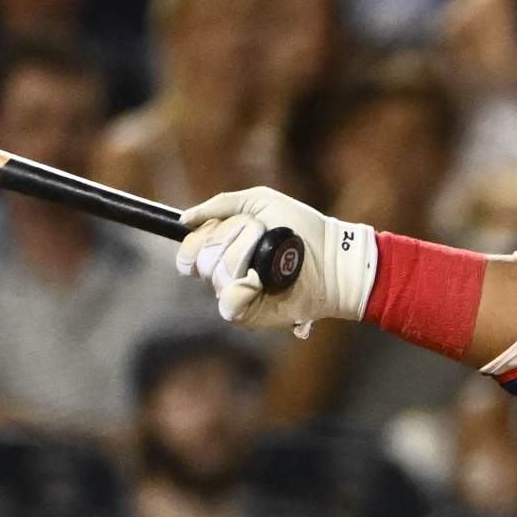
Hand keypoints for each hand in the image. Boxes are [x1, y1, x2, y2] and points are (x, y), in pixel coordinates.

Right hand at [174, 186, 377, 332]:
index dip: (196, 241)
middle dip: (233, 237)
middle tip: (261, 234)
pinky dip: (243, 287)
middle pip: (204, 258)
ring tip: (273, 253)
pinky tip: (261, 280)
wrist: (331, 254)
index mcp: (222, 249)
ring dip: (247, 252)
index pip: (190, 249)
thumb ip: (221, 206)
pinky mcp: (250, 314)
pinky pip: (228, 302)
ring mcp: (237, 295)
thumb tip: (184, 220)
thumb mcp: (259, 202)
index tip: (214, 229)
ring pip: (218, 274)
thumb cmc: (300, 227)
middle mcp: (225, 275)